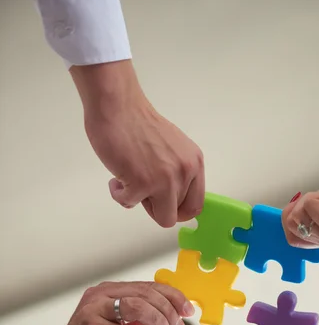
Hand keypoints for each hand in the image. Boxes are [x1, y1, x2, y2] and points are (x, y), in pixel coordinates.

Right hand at [35, 281, 193, 324]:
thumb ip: (144, 319)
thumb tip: (175, 314)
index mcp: (108, 291)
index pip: (147, 286)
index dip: (173, 296)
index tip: (189, 310)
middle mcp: (99, 296)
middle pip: (146, 295)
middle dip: (169, 312)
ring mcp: (94, 312)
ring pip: (140, 309)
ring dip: (162, 324)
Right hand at [70, 61, 204, 227]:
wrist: (118, 106)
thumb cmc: (138, 124)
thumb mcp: (173, 150)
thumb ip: (177, 172)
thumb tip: (171, 198)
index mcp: (194, 163)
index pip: (196, 205)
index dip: (178, 210)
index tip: (162, 204)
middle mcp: (184, 172)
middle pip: (176, 215)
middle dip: (156, 206)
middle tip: (142, 188)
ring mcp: (165, 180)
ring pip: (160, 217)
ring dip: (140, 201)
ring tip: (128, 181)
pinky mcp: (142, 183)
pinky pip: (130, 204)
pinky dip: (119, 194)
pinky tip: (117, 178)